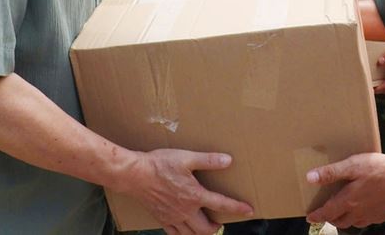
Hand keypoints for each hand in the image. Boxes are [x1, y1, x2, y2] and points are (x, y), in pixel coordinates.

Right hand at [124, 149, 252, 234]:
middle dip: (216, 228)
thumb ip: (208, 160)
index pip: (221, 204)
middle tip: (221, 223)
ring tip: (206, 229)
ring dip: (201, 234)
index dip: (237, 208)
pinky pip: (175, 234)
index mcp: (194, 195)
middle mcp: (185, 210)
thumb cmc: (160, 164)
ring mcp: (173, 217)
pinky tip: (184, 230)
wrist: (135, 175)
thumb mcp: (186, 158)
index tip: (249, 211)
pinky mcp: (161, 219)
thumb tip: (228, 160)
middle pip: (206, 229)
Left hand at [306, 153, 384, 228]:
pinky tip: (362, 207)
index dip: (317, 215)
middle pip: (339, 221)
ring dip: (344, 219)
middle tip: (325, 212)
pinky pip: (365, 220)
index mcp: (348, 201)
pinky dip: (359, 217)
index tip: (310, 217)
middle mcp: (358, 213)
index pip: (327, 213)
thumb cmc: (380, 170)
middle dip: (330, 218)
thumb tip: (310, 178)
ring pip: (352, 223)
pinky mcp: (382, 215)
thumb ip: (332, 173)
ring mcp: (371, 216)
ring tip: (342, 210)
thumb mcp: (353, 165)